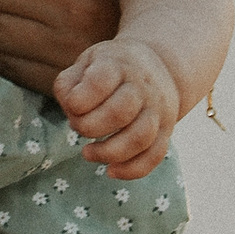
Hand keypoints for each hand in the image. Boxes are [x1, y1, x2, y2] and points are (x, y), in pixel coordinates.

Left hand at [56, 36, 180, 178]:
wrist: (160, 66)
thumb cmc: (112, 69)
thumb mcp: (87, 62)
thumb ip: (69, 84)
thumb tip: (70, 108)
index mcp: (118, 66)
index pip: (100, 81)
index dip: (79, 100)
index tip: (72, 105)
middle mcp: (142, 87)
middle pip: (120, 112)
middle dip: (91, 127)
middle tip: (79, 127)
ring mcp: (156, 110)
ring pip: (140, 137)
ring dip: (109, 152)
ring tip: (88, 153)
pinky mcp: (165, 131)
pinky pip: (154, 155)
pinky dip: (132, 169)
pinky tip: (111, 171)